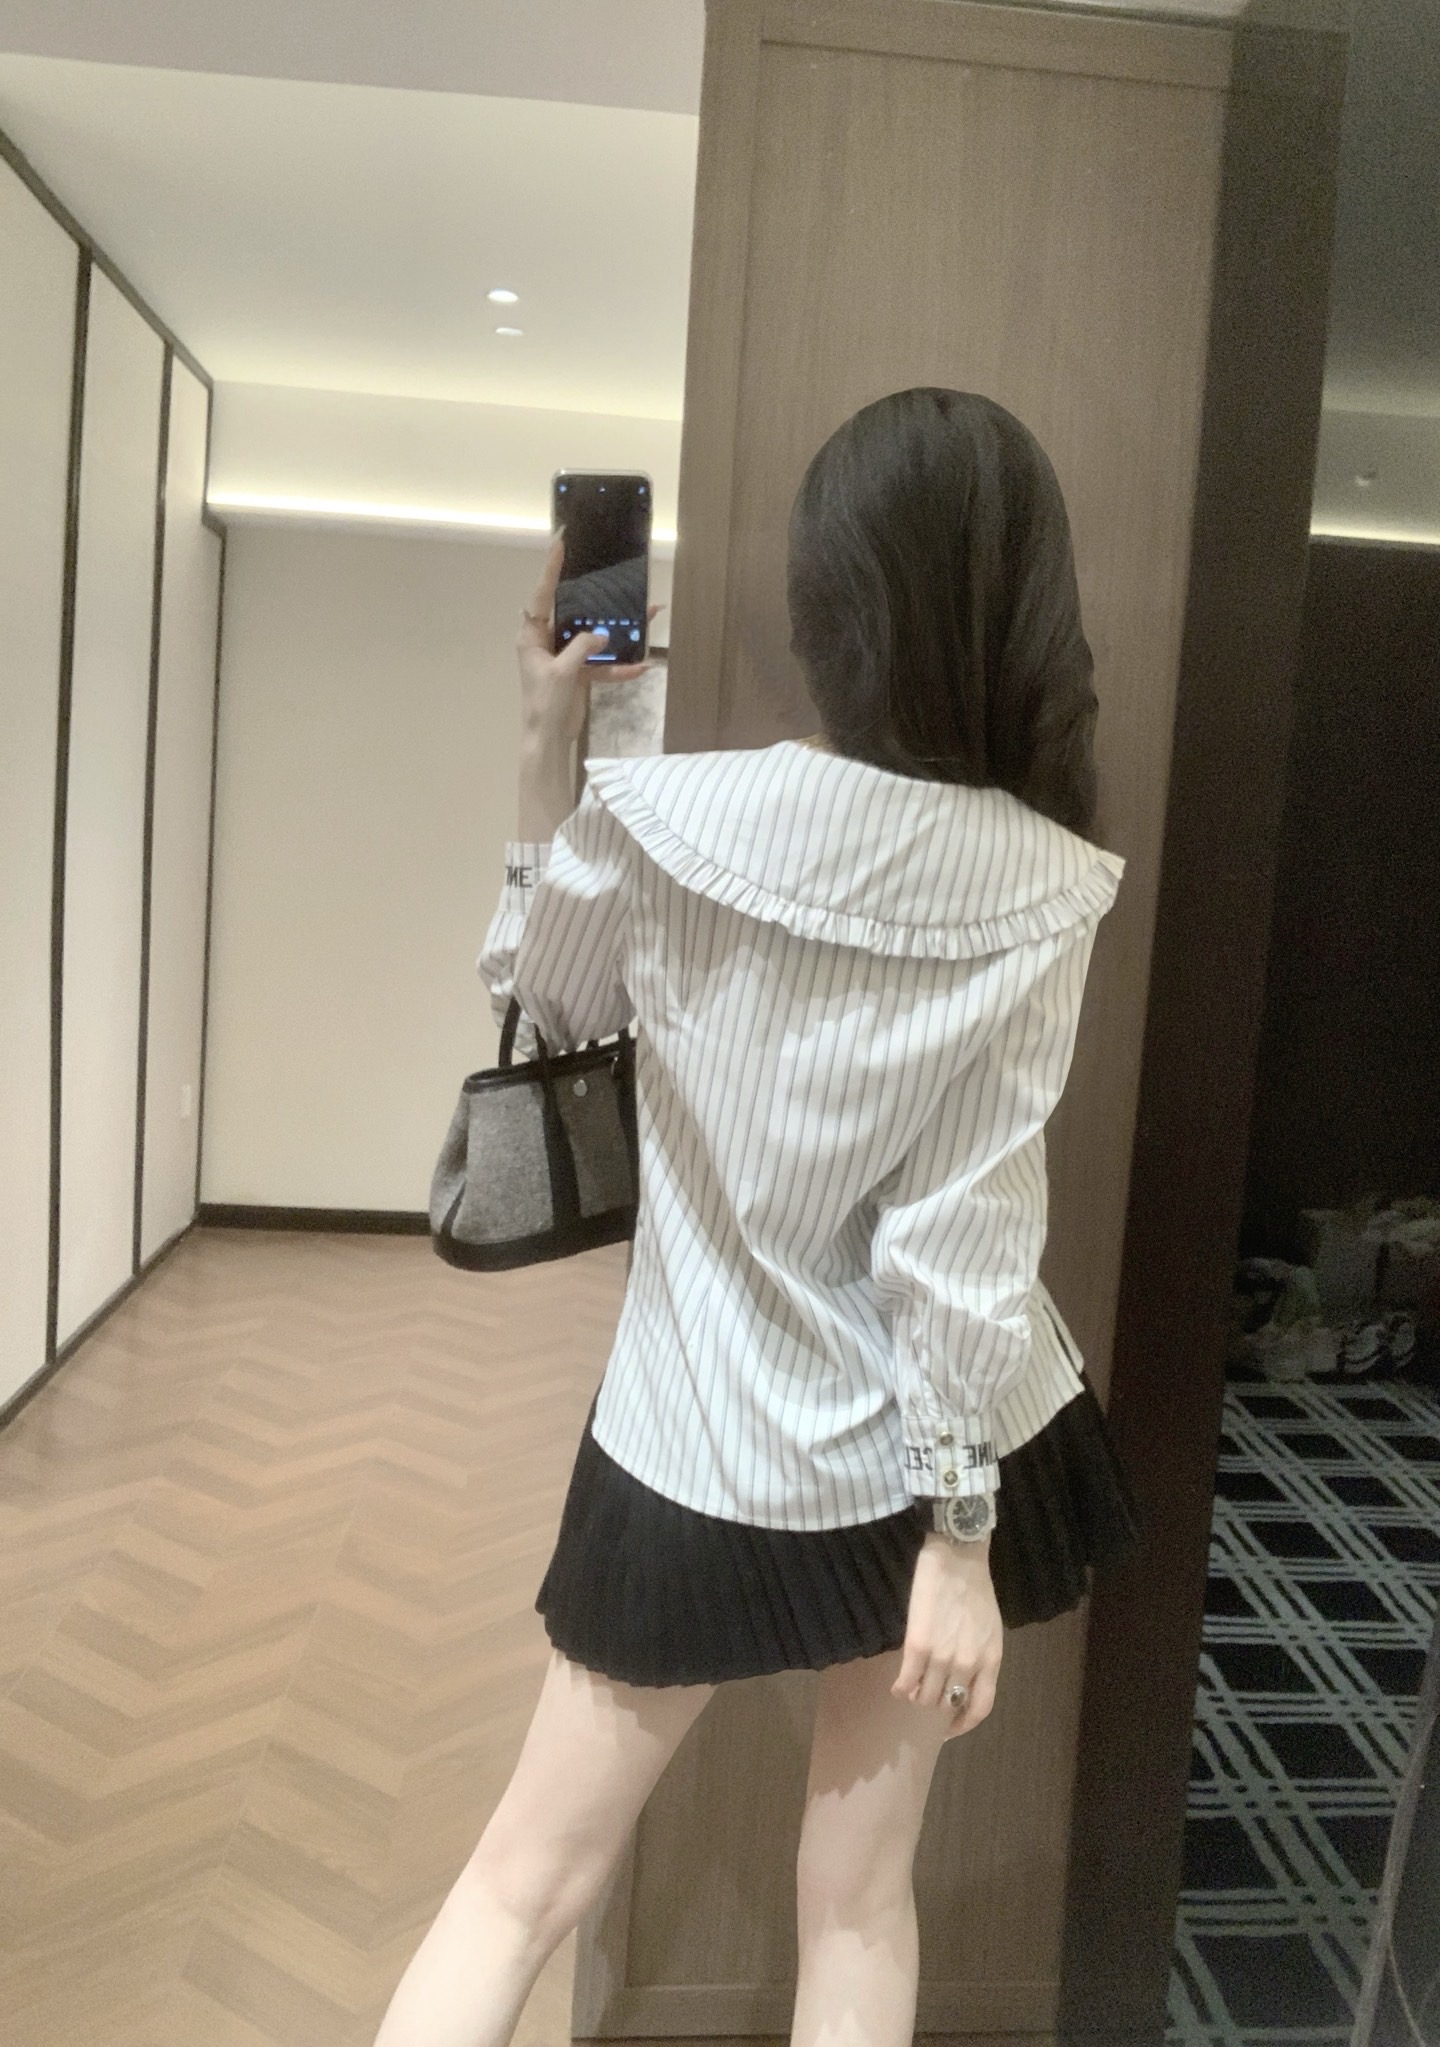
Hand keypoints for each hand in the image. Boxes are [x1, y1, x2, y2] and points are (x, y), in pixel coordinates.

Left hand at [517, 533, 661, 746]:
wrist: (549, 739)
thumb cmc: (545, 702)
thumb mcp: (563, 671)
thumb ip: (582, 647)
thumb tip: (602, 635)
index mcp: (533, 634)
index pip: (542, 594)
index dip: (551, 568)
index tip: (561, 541)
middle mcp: (547, 640)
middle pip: (574, 611)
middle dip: (598, 599)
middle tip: (613, 574)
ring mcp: (565, 656)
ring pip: (594, 637)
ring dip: (619, 633)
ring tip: (648, 616)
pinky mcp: (579, 673)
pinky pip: (602, 664)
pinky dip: (619, 667)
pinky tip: (641, 667)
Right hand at [892, 1532, 1002, 1741]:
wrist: (958, 1557)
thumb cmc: (976, 1588)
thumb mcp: (991, 1628)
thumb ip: (981, 1656)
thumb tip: (964, 1679)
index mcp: (991, 1660)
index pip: (980, 1708)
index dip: (963, 1724)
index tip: (950, 1728)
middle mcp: (968, 1664)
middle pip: (947, 1704)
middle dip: (935, 1708)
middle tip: (925, 1701)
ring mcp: (943, 1656)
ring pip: (925, 1696)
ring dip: (916, 1697)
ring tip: (910, 1691)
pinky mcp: (919, 1645)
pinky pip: (907, 1680)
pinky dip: (900, 1688)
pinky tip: (897, 1687)